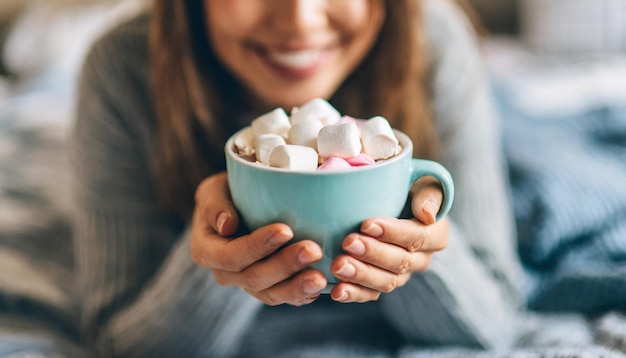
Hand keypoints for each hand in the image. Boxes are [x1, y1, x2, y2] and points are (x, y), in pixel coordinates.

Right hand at [190, 172, 326, 305]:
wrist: (239, 206)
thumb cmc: (226, 193)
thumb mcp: (213, 191)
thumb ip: (215, 205)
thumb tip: (227, 224)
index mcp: (207, 251)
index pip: (231, 256)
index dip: (257, 247)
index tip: (285, 230)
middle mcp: (226, 273)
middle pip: (254, 278)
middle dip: (285, 265)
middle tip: (313, 250)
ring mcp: (248, 283)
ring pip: (271, 293)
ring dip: (297, 286)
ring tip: (320, 277)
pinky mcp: (269, 287)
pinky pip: (285, 297)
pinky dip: (302, 294)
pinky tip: (322, 286)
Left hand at [329, 176, 448, 302]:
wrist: (387, 201)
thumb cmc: (404, 187)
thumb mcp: (423, 182)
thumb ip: (429, 193)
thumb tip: (427, 214)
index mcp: (436, 234)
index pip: (417, 236)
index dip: (393, 233)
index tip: (367, 224)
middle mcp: (421, 259)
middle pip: (400, 262)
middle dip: (372, 254)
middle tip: (348, 242)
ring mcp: (401, 275)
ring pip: (385, 281)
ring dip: (361, 275)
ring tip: (338, 267)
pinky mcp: (381, 283)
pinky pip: (370, 294)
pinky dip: (354, 294)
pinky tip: (337, 291)